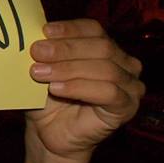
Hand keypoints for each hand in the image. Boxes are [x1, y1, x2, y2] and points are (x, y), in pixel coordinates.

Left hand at [26, 19, 143, 162]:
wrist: (49, 133)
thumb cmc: (47, 99)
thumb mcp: (43, 69)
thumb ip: (44, 52)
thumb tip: (33, 34)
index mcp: (105, 47)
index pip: (92, 29)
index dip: (69, 29)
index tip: (44, 32)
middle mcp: (124, 63)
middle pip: (100, 46)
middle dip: (65, 48)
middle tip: (37, 52)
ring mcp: (129, 85)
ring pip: (105, 68)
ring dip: (68, 68)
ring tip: (39, 73)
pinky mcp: (127, 107)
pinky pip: (108, 92)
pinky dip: (79, 87)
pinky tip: (56, 89)